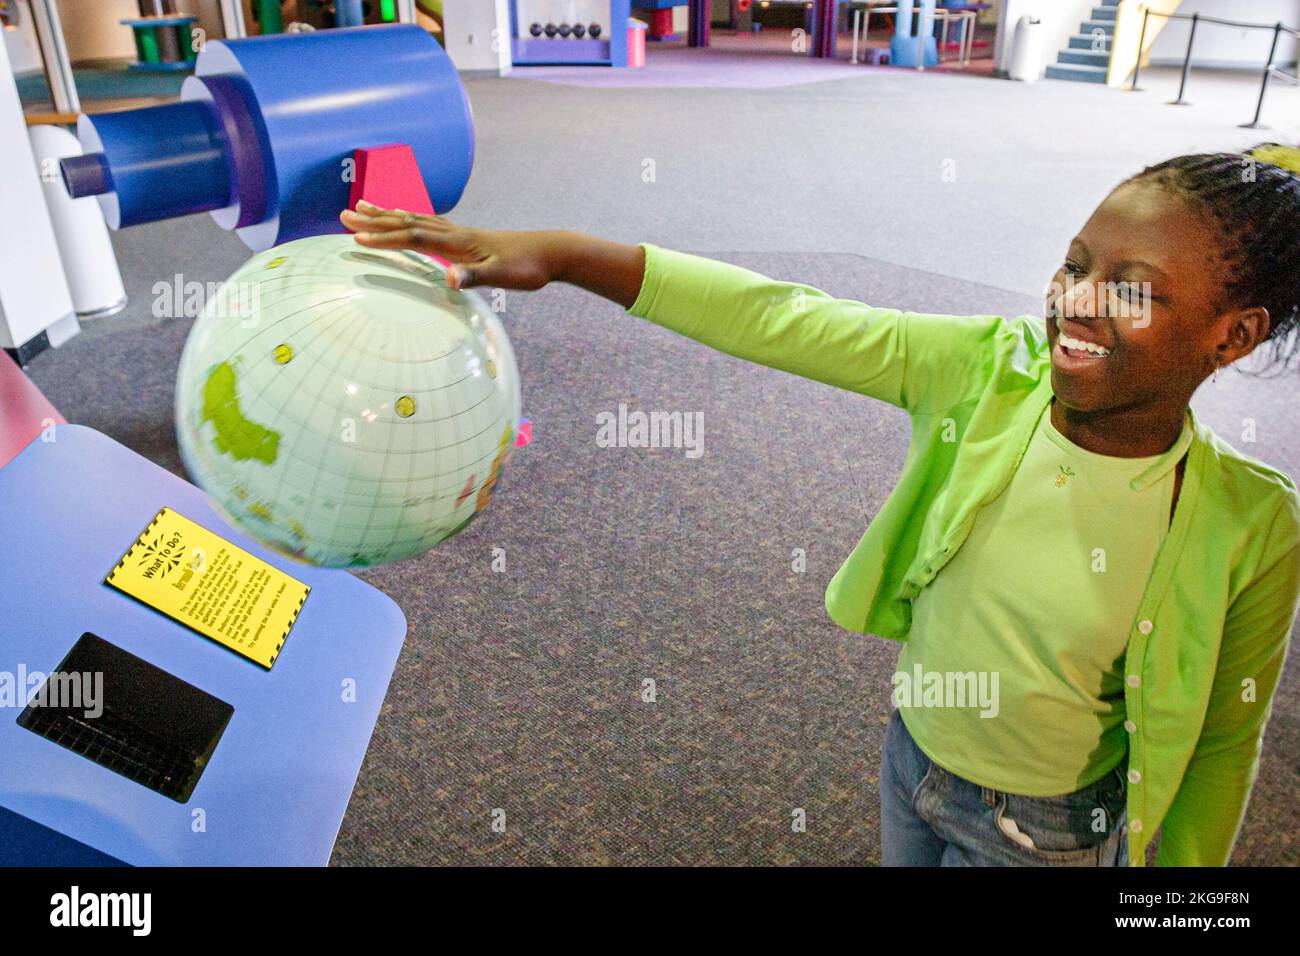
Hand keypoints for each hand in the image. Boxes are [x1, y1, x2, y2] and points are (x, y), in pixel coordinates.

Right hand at [339, 201, 561, 290]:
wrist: (551, 252)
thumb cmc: (527, 268)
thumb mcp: (502, 277)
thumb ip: (475, 276)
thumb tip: (449, 278)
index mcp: (458, 242)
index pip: (412, 236)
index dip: (384, 237)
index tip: (354, 238)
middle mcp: (455, 232)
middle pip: (406, 221)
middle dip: (374, 220)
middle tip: (343, 214)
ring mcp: (460, 232)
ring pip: (415, 218)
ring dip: (388, 214)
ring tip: (364, 206)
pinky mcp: (467, 237)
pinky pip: (429, 223)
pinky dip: (410, 217)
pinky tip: (405, 218)